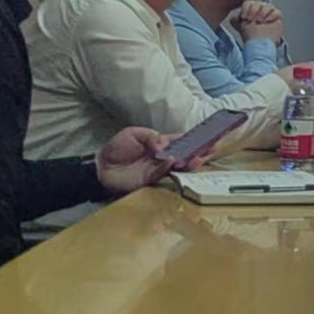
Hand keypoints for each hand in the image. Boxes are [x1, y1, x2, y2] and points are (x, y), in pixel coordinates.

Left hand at [95, 127, 212, 195]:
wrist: (100, 168)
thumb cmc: (116, 149)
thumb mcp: (133, 134)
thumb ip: (150, 136)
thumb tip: (163, 144)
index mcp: (160, 144)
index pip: (181, 141)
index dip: (194, 139)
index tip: (209, 137)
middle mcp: (163, 157)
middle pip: (185, 154)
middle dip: (199, 152)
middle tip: (213, 150)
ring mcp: (158, 169)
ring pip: (178, 166)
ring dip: (189, 162)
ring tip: (199, 158)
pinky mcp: (150, 180)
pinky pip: (163, 173)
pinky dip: (169, 167)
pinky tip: (175, 161)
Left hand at [233, 1, 283, 43]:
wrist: (259, 44)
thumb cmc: (251, 35)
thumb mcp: (240, 27)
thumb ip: (235, 20)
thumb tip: (235, 17)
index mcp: (251, 9)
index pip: (248, 2)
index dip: (245, 8)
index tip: (243, 17)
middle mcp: (260, 9)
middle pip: (258, 3)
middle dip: (253, 11)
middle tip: (251, 19)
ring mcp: (269, 12)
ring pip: (268, 6)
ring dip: (262, 13)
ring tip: (260, 21)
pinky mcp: (278, 17)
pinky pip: (277, 12)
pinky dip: (272, 15)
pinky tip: (267, 21)